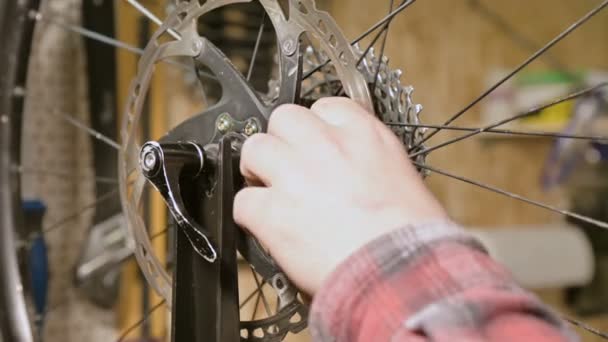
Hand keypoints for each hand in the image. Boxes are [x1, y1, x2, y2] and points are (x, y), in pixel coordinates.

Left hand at [234, 97, 446, 294]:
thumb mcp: (403, 176)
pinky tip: (266, 227)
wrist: (399, 270)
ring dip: (258, 171)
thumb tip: (352, 168)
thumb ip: (369, 160)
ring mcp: (294, 175)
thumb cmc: (411, 235)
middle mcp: (325, 145)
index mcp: (362, 134)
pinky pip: (242, 202)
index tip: (314, 144)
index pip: (325, 107)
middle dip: (282, 141)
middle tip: (286, 166)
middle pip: (283, 118)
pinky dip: (251, 216)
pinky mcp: (272, 211)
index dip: (315, 127)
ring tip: (269, 192)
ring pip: (254, 149)